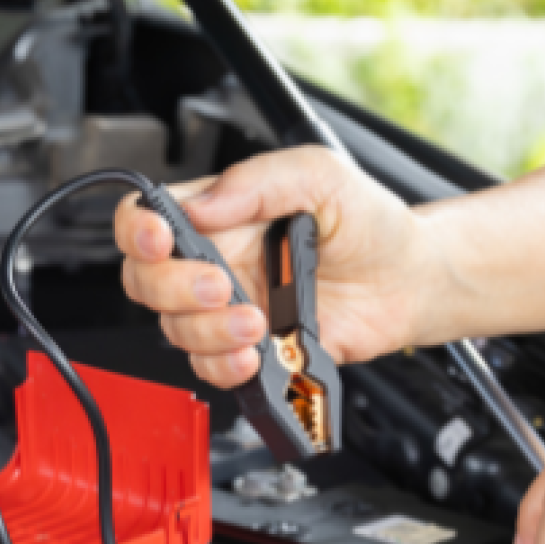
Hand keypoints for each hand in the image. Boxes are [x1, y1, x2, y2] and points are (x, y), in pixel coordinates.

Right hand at [114, 146, 451, 387]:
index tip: (160, 241)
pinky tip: (253, 354)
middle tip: (221, 286)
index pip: (144, 218)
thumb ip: (259, 179)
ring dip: (208, 331)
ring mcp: (226, 309)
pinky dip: (224, 366)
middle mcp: (213, 262)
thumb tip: (201, 204)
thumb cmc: (367, 224)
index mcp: (218, 214)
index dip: (136, 230)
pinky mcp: (248, 349)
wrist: (408, 281)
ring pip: (176, 329)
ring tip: (258, 323)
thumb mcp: (320, 175)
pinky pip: (209, 368)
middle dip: (175, 289)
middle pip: (147, 281)